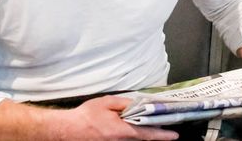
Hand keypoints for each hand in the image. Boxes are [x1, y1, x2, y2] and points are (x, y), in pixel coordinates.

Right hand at [53, 96, 177, 139]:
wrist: (66, 130)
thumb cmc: (86, 116)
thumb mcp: (107, 103)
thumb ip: (125, 103)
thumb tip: (139, 104)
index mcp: (121, 131)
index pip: (147, 133)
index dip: (162, 134)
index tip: (174, 135)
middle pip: (142, 137)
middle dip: (155, 132)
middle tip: (168, 126)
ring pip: (134, 139)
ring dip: (144, 132)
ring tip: (154, 123)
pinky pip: (125, 139)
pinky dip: (133, 134)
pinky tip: (136, 125)